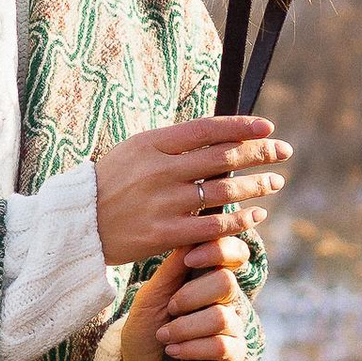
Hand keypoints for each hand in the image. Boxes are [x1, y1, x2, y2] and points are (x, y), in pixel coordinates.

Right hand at [91, 115, 290, 270]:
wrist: (78, 223)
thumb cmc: (112, 183)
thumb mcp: (136, 151)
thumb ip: (174, 144)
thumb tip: (220, 135)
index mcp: (152, 144)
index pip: (207, 129)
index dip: (242, 126)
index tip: (267, 128)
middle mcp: (160, 170)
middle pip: (223, 157)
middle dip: (260, 153)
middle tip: (283, 152)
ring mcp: (163, 203)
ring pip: (224, 190)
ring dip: (256, 186)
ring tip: (274, 182)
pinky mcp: (164, 234)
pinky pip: (213, 226)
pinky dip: (240, 220)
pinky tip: (256, 215)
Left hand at [123, 241, 255, 360]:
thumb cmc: (145, 331)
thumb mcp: (150, 297)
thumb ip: (171, 269)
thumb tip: (191, 236)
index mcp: (207, 279)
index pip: (232, 254)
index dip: (218, 251)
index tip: (190, 260)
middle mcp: (224, 300)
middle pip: (226, 282)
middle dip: (191, 296)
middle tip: (170, 308)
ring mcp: (230, 327)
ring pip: (220, 317)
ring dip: (185, 327)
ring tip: (165, 336)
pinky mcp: (232, 355)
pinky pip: (221, 345)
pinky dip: (191, 348)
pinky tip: (174, 352)